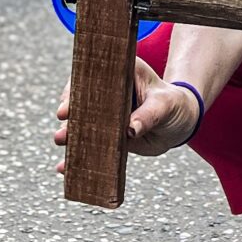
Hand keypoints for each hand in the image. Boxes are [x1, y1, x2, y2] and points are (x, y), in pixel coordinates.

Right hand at [54, 57, 199, 172]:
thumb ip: (149, 115)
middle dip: (68, 113)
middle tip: (63, 125)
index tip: (66, 106)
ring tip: (61, 140)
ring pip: (81, 122)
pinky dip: (78, 154)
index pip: (91, 76)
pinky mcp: (107, 133)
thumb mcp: (164, 106)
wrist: (180, 124)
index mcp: (120, 73)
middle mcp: (107, 91)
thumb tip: (131, 129)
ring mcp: (105, 113)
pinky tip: (65, 167)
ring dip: (69, 132)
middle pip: (81, 99)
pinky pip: (89, 143)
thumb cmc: (173, 105)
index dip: (75, 89)